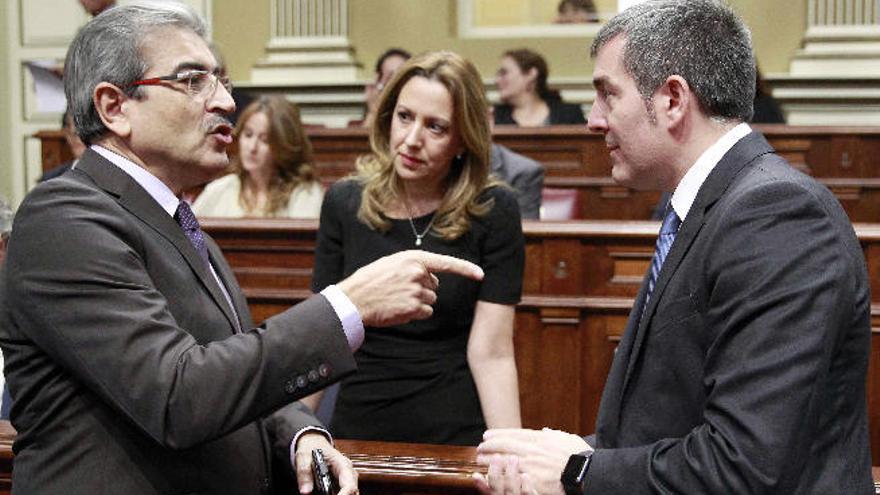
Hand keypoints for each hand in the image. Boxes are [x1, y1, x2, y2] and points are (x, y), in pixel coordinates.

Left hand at [294, 432, 357, 494]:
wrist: (313, 442)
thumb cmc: (312, 447)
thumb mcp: (304, 457)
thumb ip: (304, 473)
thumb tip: (305, 491)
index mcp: (342, 464)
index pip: (349, 484)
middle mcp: (348, 472)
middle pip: (353, 491)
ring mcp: (346, 478)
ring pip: (351, 493)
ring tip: (323, 494)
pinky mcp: (341, 484)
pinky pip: (344, 493)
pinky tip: (327, 494)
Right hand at [337, 250, 483, 326]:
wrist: (354, 299)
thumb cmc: (370, 280)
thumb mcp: (391, 263)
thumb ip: (413, 266)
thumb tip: (432, 277)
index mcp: (413, 258)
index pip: (446, 263)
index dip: (466, 269)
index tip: (481, 275)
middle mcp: (418, 273)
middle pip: (434, 286)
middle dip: (422, 289)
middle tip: (399, 290)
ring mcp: (417, 291)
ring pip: (430, 300)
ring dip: (418, 303)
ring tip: (397, 300)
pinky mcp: (414, 308)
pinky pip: (426, 312)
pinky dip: (416, 314)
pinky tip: (399, 310)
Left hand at [476, 428, 590, 494]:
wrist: (586, 473)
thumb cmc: (579, 456)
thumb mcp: (568, 439)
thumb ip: (555, 435)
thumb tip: (547, 431)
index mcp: (540, 440)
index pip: (513, 434)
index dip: (498, 434)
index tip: (487, 435)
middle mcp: (533, 450)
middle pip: (505, 446)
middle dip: (490, 446)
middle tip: (480, 448)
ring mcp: (531, 465)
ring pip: (504, 460)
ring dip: (490, 460)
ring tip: (481, 460)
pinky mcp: (532, 480)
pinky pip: (511, 477)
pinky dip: (500, 475)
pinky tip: (491, 475)